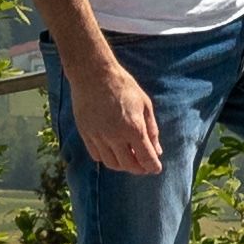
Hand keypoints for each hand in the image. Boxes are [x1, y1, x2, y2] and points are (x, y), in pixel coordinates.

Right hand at [66, 55, 162, 175]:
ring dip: (122, 165)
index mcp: (134, 128)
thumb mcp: (145, 104)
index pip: (146, 158)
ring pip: (111, 164)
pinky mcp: (86, 135)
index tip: (156, 168)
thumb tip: (157, 150)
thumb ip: (152, 129)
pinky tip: (113, 151)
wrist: (93, 75)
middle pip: (128, 165)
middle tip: (144, 165)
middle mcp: (115, 137)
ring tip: (129, 158)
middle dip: (139, 169)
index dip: (153, 166)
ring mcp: (98, 137)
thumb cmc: (123, 86)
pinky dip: (106, 158)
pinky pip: (96, 156)